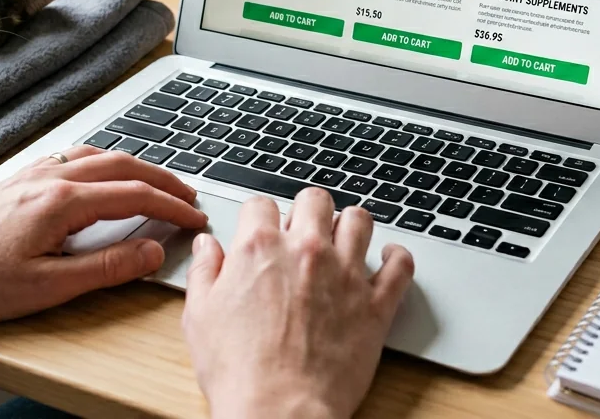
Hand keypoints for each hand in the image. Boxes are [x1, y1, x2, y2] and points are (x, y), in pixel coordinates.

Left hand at [0, 145, 206, 323]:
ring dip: (135, 167)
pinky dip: (104, 163)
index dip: (173, 207)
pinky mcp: (18, 180)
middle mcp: (50, 178)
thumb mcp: (49, 286)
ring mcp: (32, 174)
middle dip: (163, 180)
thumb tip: (151, 250)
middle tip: (190, 196)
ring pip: (98, 156)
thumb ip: (107, 266)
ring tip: (157, 184)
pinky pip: (73, 158)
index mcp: (63, 202)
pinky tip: (102, 176)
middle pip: (123, 166)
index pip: (136, 196)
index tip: (196, 218)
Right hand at [182, 190, 414, 418]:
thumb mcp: (199, 316)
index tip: (261, 230)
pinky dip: (397, 258)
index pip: (261, 204)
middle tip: (303, 230)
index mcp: (259, 248)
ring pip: (359, 220)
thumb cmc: (239, 371)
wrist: (279, 410)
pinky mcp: (375, 304)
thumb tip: (208, 246)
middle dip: (307, 210)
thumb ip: (205, 271)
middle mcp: (306, 251)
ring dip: (350, 225)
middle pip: (314, 200)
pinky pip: (400, 265)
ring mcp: (345, 275)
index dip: (259, 216)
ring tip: (344, 240)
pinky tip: (387, 260)